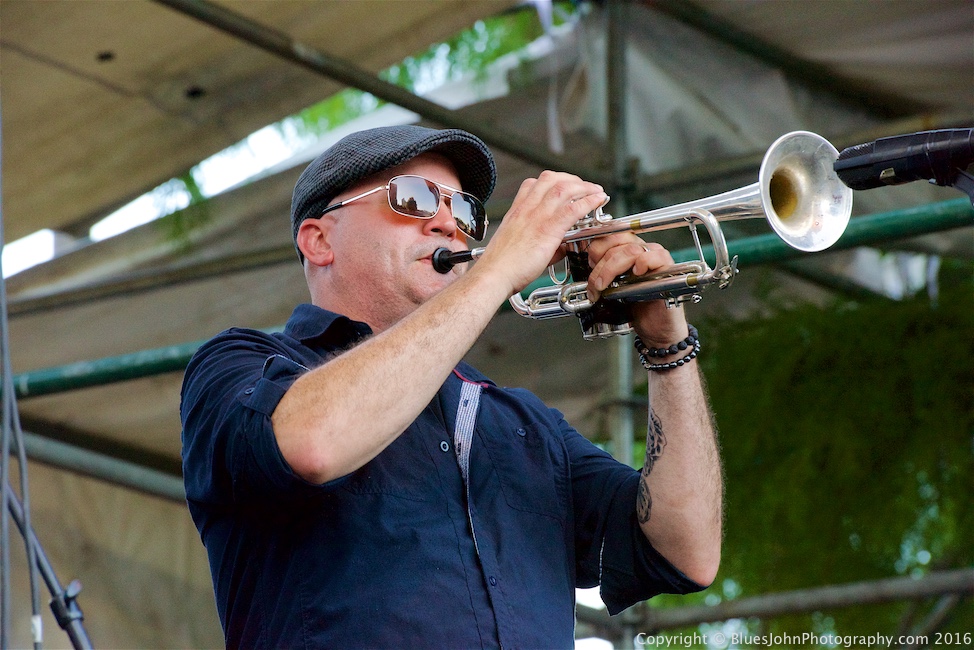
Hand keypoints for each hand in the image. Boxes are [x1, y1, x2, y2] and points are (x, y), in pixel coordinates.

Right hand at [473, 171, 607, 295]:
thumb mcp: (518, 246)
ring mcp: (537, 217)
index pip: (533, 183)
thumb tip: (561, 246)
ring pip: (565, 188)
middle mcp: (526, 209)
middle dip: (572, 179)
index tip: (565, 186)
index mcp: (517, 211)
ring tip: (596, 191)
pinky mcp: (548, 229)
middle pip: (551, 179)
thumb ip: (541, 242)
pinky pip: (573, 209)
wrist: (494, 274)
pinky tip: (597, 201)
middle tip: (585, 187)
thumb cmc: (502, 266)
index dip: (553, 180)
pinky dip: (589, 201)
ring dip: (585, 187)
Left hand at [583, 233, 688, 346]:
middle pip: (618, 242)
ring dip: (612, 268)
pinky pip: (655, 256)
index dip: (597, 247)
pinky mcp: (668, 267)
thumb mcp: (611, 288)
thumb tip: (585, 268)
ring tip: (604, 286)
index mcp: (627, 250)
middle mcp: (641, 249)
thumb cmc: (635, 307)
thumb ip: (601, 274)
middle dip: (601, 264)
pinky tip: (636, 273)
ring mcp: (655, 256)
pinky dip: (643, 262)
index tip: (589, 263)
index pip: (611, 235)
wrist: (655, 327)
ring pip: (631, 250)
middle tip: (594, 283)